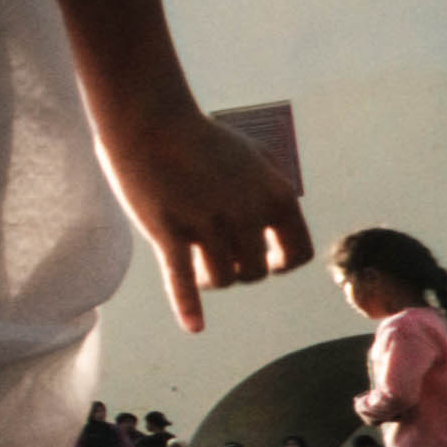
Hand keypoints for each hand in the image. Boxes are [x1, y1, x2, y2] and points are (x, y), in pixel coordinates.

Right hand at [115, 101, 310, 333]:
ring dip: (210, 279)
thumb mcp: (253, 158)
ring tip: (196, 263)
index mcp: (275, 195)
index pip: (295, 254)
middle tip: (215, 253)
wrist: (151, 119)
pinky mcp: (169, 231)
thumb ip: (270, 194)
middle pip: (254, 273)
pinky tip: (195, 327)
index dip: (279, 264)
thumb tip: (277, 230)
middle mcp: (247, 212)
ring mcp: (207, 223)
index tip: (262, 259)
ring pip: (221, 279)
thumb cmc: (200, 138)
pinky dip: (188, 306)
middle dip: (237, 270)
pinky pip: (182, 278)